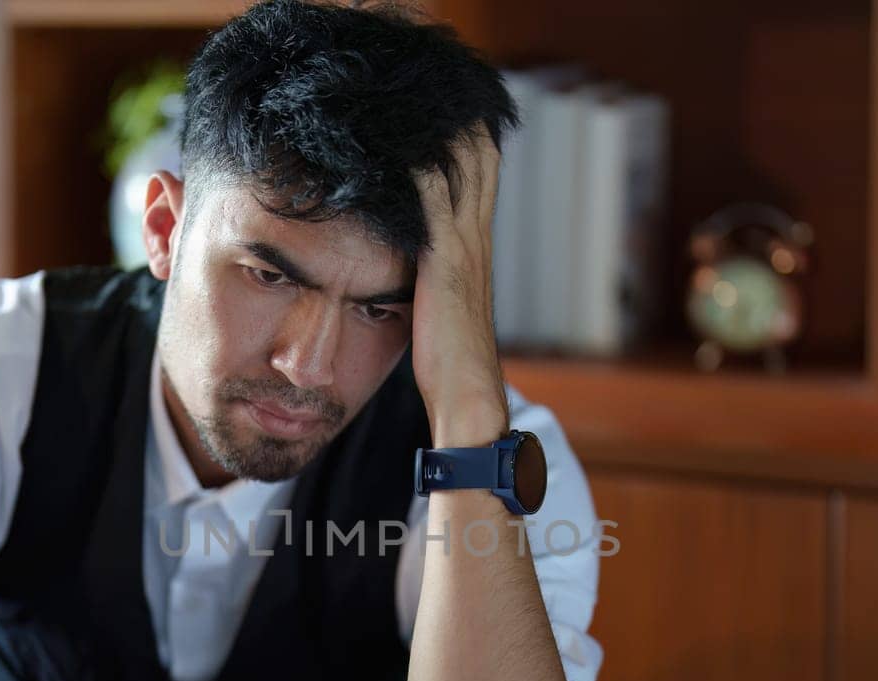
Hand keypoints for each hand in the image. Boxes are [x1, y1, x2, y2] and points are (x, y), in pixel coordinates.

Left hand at [410, 127, 509, 447]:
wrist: (468, 395)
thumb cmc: (449, 361)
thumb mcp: (441, 307)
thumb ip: (434, 277)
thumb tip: (413, 265)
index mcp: (474, 249)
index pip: (481, 176)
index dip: (469, 136)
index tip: (448, 107)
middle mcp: (474, 240)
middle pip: (477, 157)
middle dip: (457, 118)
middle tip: (430, 87)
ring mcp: (463, 250)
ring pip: (460, 169)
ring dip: (438, 130)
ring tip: (410, 100)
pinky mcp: (443, 265)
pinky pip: (433, 202)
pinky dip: (418, 169)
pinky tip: (397, 146)